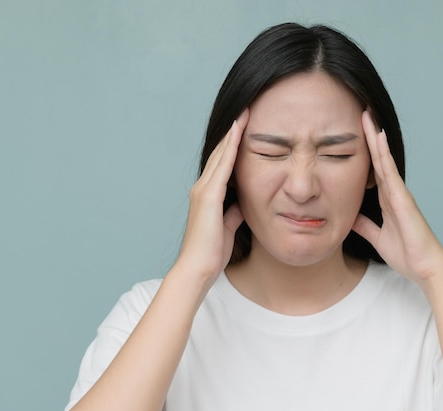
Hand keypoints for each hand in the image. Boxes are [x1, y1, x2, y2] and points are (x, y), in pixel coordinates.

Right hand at [174, 109, 248, 280]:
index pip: (221, 164)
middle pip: (219, 153)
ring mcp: (204, 191)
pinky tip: (239, 133)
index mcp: (207, 196)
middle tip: (245, 110)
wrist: (197, 269)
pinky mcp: (209, 197)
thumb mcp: (228, 226)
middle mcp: (202, 188)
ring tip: (244, 113)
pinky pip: (223, 167)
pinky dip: (231, 148)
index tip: (244, 127)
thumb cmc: (211, 253)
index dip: (232, 145)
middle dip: (232, 132)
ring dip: (232, 134)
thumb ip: (234, 211)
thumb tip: (244, 202)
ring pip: (220, 155)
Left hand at [352, 111, 442, 282]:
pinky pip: (390, 173)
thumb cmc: (407, 254)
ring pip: (384, 160)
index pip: (372, 169)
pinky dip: (384, 155)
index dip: (365, 150)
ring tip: (366, 115)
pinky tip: (378, 139)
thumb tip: (349, 215)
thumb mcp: (377, 237)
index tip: (354, 132)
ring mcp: (400, 194)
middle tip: (360, 112)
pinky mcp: (403, 200)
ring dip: (375, 137)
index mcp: (387, 200)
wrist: (426, 268)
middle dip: (369, 136)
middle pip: (378, 158)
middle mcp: (394, 192)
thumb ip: (364, 225)